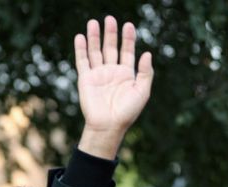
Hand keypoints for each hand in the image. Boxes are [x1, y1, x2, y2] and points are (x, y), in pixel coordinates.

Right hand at [75, 16, 153, 159]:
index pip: (127, 51)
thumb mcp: (142, 92)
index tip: (128, 25)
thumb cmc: (127, 112)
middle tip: (110, 18)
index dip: (128, 38)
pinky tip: (80, 37)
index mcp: (126, 74)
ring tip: (93, 22)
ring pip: (95, 51)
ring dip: (94, 37)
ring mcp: (98, 74)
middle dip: (110, 33)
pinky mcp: (86, 79)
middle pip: (110, 47)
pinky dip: (81, 49)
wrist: (108, 126)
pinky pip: (82, 61)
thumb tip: (147, 53)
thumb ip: (145, 73)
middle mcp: (112, 72)